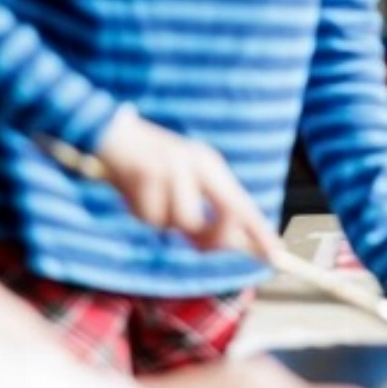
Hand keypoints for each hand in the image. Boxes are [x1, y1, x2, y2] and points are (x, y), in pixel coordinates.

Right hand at [94, 106, 280, 257]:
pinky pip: (151, 216)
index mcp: (210, 165)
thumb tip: (224, 245)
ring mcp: (175, 166)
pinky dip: (140, 213)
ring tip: (148, 200)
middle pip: (223, 213)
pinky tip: (132, 193)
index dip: (260, 231)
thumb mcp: (180, 183)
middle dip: (216, 235)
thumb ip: (201, 211)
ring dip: (163, 220)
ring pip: (183, 221)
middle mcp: (198, 164)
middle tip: (197, 242)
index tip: (277, 255)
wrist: (109, 132)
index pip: (242, 203)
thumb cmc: (146, 165)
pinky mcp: (149, 172)